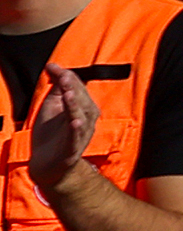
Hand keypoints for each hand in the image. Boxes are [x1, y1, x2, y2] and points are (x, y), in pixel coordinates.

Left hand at [25, 64, 96, 196]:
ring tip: (70, 94)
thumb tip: (53, 65)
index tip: (52, 67)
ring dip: (76, 105)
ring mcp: (80, 135)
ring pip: (81, 116)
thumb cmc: (52, 134)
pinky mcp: (72, 149)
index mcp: (83, 108)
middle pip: (82, 100)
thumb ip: (56, 86)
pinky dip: (77, 129)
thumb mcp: (52, 106)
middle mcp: (86, 120)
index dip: (66, 77)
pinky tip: (76, 120)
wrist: (48, 165)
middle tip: (63, 77)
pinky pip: (76, 137)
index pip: (78, 88)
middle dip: (73, 88)